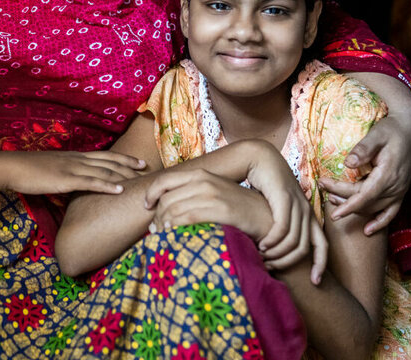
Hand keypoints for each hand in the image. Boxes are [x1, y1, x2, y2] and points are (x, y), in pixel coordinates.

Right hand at [3, 151, 145, 195]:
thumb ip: (66, 173)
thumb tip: (75, 182)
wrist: (13, 167)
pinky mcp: (66, 180)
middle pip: (109, 161)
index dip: (123, 158)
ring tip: (140, 180)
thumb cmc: (30, 170)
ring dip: (124, 175)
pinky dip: (107, 186)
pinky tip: (120, 190)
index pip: (105, 155)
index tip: (138, 162)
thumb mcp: (53, 169)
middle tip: (147, 169)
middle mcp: (77, 160)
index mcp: (75, 156)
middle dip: (129, 165)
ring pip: (104, 170)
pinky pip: (91, 183)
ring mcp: (73, 169)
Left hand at [144, 166, 266, 235]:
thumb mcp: (212, 193)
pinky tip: (174, 236)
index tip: (146, 206)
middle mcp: (204, 180)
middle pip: (167, 199)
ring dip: (163, 225)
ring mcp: (212, 194)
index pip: (164, 180)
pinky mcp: (221, 209)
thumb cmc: (235, 207)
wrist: (265, 215)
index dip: (151, 194)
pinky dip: (176, 228)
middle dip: (156, 216)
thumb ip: (192, 194)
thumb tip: (165, 206)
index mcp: (200, 173)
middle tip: (154, 230)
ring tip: (162, 236)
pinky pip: (188, 218)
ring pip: (174, 210)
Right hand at [245, 151, 327, 283]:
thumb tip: (277, 248)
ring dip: (278, 254)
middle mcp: (307, 211)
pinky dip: (272, 240)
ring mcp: (297, 204)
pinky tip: (262, 245)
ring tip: (263, 258)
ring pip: (294, 240)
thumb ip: (280, 225)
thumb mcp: (277, 208)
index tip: (315, 283)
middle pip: (306, 248)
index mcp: (308, 215)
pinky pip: (282, 227)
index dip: (321, 265)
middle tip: (273, 269)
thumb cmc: (266, 186)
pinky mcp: (285, 199)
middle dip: (289, 263)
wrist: (261, 158)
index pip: (322, 245)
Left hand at [318, 114, 410, 234]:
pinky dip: (379, 222)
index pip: (365, 195)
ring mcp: (399, 191)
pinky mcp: (400, 192)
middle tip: (322, 185)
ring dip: (354, 208)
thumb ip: (363, 149)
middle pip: (365, 201)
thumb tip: (347, 163)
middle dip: (342, 199)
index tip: (333, 213)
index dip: (349, 206)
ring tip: (332, 200)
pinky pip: (390, 213)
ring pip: (374, 208)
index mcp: (388, 174)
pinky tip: (367, 231)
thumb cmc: (392, 130)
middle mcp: (395, 187)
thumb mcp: (377, 134)